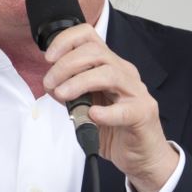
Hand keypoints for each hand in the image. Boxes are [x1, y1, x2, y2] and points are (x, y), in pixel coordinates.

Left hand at [42, 25, 178, 191]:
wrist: (142, 154)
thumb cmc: (116, 128)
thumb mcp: (88, 105)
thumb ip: (72, 93)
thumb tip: (52, 85)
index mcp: (110, 66)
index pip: (89, 37)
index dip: (66, 41)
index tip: (48, 58)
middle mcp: (124, 73)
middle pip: (96, 52)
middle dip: (66, 65)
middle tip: (50, 84)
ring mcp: (135, 92)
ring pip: (108, 73)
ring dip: (79, 82)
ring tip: (62, 95)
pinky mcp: (142, 114)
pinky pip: (124, 110)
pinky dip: (106, 112)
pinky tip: (93, 116)